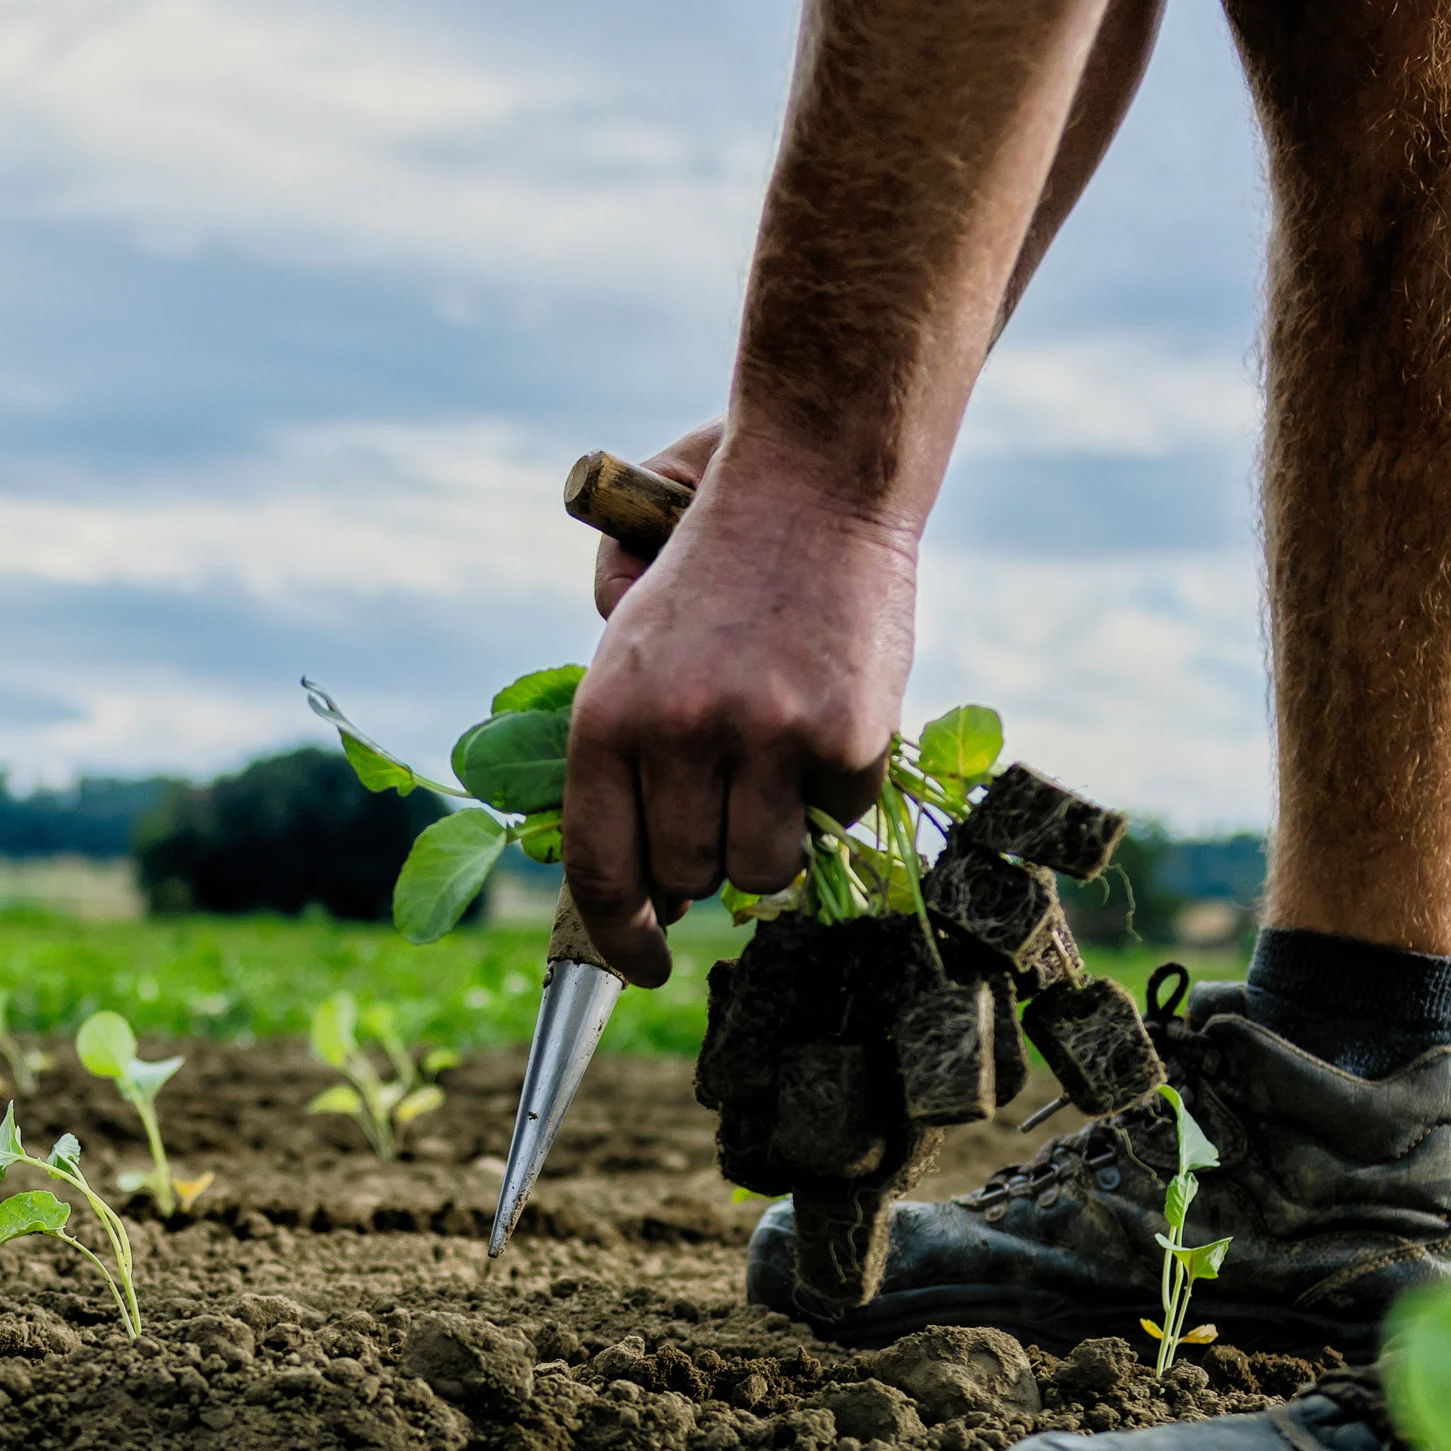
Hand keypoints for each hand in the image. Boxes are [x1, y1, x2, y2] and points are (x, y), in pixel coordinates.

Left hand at [562, 434, 918, 986]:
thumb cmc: (715, 565)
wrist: (813, 483)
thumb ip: (622, 743)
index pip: (605, 870)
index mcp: (608, 713)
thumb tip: (642, 874)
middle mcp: (681, 732)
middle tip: (728, 804)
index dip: (622, 938)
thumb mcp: (630, 635)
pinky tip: (827, 718)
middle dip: (708, 860)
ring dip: (774, 838)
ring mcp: (768, 738)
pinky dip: (836, 788)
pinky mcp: (846, 740)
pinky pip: (838, 818)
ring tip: (777, 763)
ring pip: (765, 868)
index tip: (645, 966)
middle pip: (692, 878)